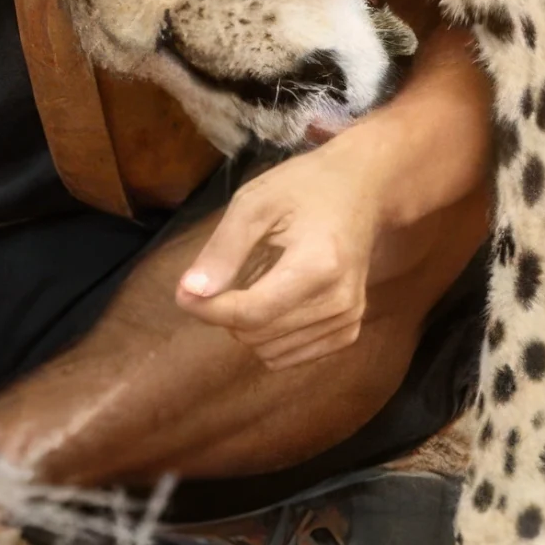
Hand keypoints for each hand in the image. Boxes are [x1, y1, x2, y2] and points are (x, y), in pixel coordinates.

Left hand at [174, 143, 386, 370]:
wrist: (362, 188)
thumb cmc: (304, 188)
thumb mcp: (255, 202)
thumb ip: (223, 249)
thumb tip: (190, 293)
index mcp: (318, 266)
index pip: (250, 313)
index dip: (207, 308)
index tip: (182, 291)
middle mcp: (339, 302)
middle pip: (256, 335)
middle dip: (229, 311)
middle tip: (232, 271)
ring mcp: (348, 320)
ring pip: (269, 352)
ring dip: (249, 324)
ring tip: (260, 279)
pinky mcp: (348, 331)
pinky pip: (289, 356)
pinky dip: (271, 335)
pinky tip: (276, 298)